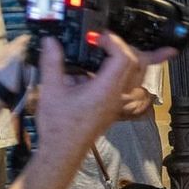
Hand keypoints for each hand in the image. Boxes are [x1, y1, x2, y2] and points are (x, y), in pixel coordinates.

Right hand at [26, 36, 151, 162]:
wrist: (62, 151)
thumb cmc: (59, 127)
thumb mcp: (51, 90)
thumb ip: (52, 62)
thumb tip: (51, 41)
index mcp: (106, 89)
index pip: (124, 58)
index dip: (114, 42)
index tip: (97, 37)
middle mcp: (117, 95)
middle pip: (136, 64)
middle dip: (124, 46)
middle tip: (106, 39)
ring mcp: (118, 102)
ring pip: (137, 75)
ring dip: (133, 58)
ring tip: (122, 47)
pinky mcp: (113, 106)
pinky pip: (129, 85)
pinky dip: (127, 72)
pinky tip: (114, 67)